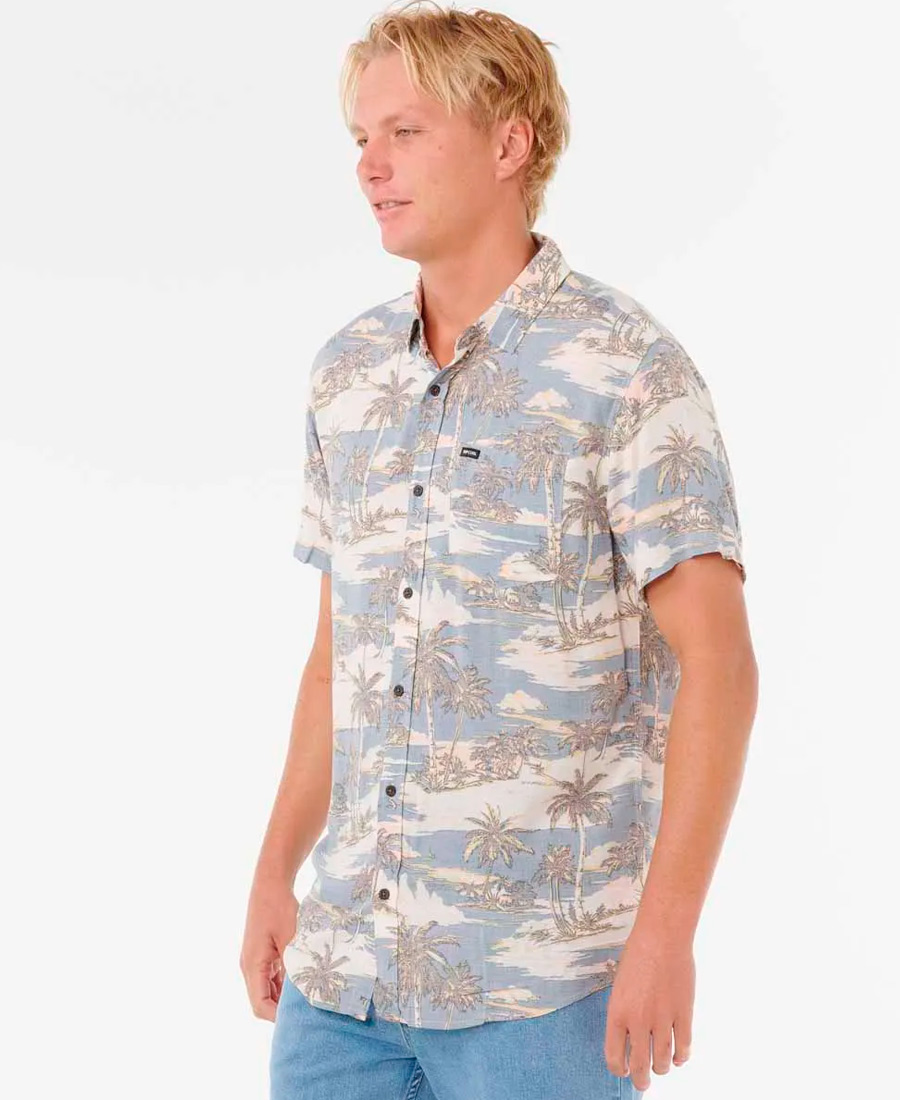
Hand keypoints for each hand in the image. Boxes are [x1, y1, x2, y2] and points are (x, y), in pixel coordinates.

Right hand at [239, 877, 298, 1021]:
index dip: (278, 1018)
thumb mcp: (291, 939)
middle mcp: (249, 967)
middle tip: (307, 1014)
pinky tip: (302, 983)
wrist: (270, 883)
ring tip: (307, 1000)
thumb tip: (305, 994)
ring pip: (267, 990)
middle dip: (282, 1011)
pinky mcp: (262, 954)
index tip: (299, 1021)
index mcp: (252, 966)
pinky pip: (271, 978)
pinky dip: (284, 984)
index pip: (260, 1005)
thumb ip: (295, 968)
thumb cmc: (279, 908)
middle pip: (262, 1001)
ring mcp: (254, 960)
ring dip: (284, 997)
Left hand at [603, 925, 694, 1091]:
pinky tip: (679, 1057)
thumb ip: (624, 1012)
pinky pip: (684, 1046)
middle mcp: (638, 1020)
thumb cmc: (638, 955)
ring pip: (663, 1060)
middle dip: (641, 1079)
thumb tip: (630, 1037)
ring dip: (661, 1069)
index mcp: (617, 1012)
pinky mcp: (684, 1014)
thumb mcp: (620, 985)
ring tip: (660, 1069)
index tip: (623, 1070)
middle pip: (639, 1065)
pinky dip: (682, 1057)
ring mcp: (663, 1019)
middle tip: (642, 1083)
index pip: (614, 1055)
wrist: (662, 938)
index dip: (618, 1068)